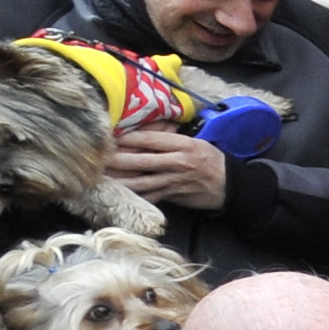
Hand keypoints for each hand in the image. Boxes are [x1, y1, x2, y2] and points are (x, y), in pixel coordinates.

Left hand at [106, 127, 230, 210]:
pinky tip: (118, 195)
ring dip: (119, 180)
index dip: (128, 137)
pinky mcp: (172, 196)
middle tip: (98, 156)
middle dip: (116, 158)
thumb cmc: (211, 160)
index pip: (150, 139)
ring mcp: (173, 181)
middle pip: (140, 159)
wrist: (230, 186)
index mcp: (183, 145)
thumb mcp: (196, 142)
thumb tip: (145, 132)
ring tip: (101, 177)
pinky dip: (133, 196)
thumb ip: (171, 138)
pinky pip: (149, 196)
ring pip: (140, 181)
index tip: (111, 135)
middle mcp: (177, 162)